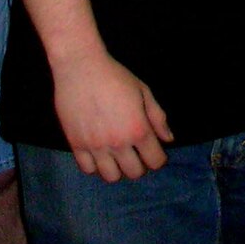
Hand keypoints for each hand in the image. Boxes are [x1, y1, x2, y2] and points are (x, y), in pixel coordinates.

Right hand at [51, 49, 171, 182]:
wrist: (81, 67)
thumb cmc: (115, 76)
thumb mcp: (143, 92)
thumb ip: (157, 118)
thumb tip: (168, 140)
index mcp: (138, 129)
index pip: (155, 161)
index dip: (158, 158)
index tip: (154, 151)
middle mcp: (118, 143)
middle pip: (134, 173)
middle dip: (140, 165)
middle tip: (136, 153)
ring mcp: (96, 146)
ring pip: (111, 177)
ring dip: (118, 169)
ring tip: (117, 157)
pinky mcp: (76, 145)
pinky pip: (87, 169)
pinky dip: (95, 166)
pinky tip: (99, 154)